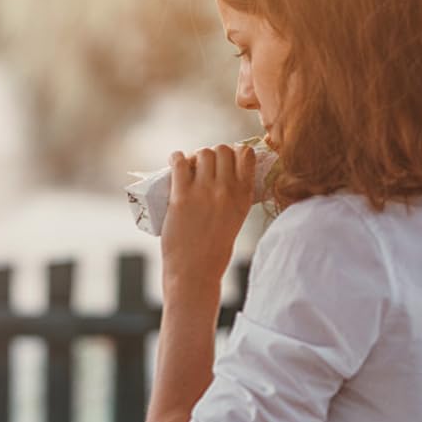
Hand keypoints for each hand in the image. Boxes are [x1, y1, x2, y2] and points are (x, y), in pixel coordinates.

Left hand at [161, 143, 256, 291]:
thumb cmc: (214, 250)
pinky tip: (175, 162)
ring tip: (188, 169)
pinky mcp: (181, 196)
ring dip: (194, 157)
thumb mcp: (235, 219)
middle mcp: (227, 190)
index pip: (247, 154)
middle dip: (212, 155)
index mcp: (244, 196)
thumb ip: (233, 198)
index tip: (224, 161)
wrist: (195, 271)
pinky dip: (176, 158)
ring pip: (203, 153)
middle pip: (222, 150)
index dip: (234, 152)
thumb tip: (222, 177)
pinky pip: (179, 162)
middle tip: (202, 167)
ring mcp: (204, 192)